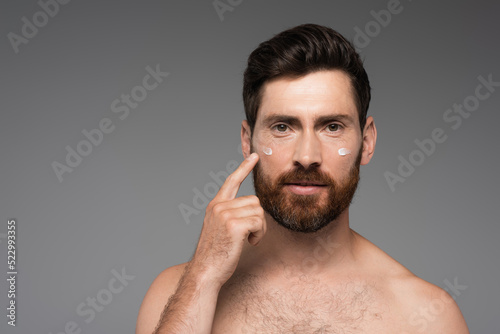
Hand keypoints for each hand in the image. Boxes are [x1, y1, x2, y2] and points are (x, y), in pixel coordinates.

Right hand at [188, 153, 265, 286]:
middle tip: (250, 235)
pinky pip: (259, 222)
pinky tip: (249, 243)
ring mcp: (225, 215)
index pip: (232, 181)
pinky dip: (259, 234)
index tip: (255, 157)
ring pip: (258, 211)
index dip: (244, 168)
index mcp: (215, 205)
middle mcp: (219, 206)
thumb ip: (231, 214)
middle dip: (257, 219)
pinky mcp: (234, 225)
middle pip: (254, 201)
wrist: (206, 271)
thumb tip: (252, 207)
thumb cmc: (216, 254)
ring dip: (259, 228)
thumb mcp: (220, 228)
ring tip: (247, 240)